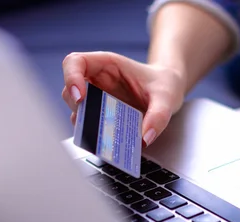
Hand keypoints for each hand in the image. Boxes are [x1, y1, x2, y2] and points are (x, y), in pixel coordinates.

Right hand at [62, 51, 185, 145]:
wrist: (169, 91)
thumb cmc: (164, 84)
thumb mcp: (167, 97)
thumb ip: (158, 116)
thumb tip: (145, 138)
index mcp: (107, 64)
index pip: (75, 62)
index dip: (71, 78)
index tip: (81, 97)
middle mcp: (97, 80)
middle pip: (70, 90)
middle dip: (78, 107)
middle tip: (92, 123)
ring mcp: (97, 98)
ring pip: (77, 110)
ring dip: (85, 123)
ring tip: (102, 136)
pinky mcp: (101, 115)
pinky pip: (89, 125)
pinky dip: (94, 134)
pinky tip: (108, 141)